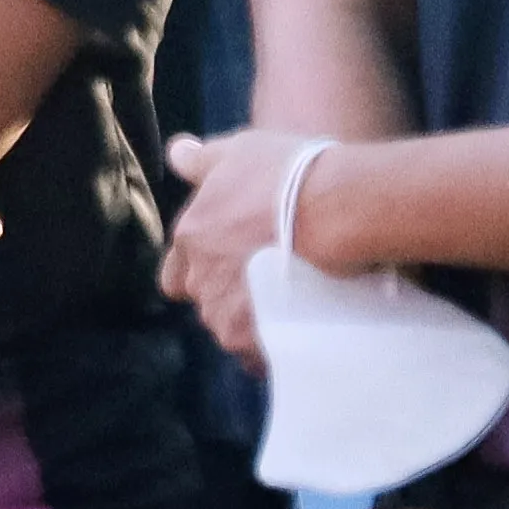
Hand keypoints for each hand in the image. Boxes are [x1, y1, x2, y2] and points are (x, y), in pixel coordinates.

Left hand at [162, 128, 329, 362]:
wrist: (332, 208)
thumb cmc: (285, 173)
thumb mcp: (237, 152)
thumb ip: (201, 161)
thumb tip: (176, 151)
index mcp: (190, 239)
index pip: (175, 276)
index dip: (201, 275)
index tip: (231, 270)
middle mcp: (201, 281)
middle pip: (208, 304)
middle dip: (231, 300)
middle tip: (270, 286)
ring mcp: (226, 314)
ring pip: (232, 332)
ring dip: (254, 326)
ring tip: (292, 312)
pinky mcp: (257, 338)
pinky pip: (258, 357)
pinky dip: (274, 351)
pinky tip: (300, 337)